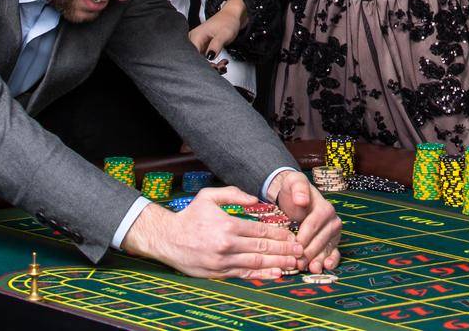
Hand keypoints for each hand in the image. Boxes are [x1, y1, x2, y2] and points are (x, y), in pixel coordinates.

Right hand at [122, 186, 303, 279]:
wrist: (167, 238)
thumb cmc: (190, 216)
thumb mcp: (208, 196)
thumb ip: (233, 195)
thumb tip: (255, 199)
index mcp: (227, 225)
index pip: (260, 230)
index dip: (279, 234)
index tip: (293, 236)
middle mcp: (227, 245)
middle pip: (262, 247)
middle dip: (284, 250)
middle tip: (300, 251)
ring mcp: (223, 262)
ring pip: (256, 263)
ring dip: (277, 264)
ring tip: (293, 264)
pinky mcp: (218, 273)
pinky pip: (244, 274)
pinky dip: (261, 275)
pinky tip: (275, 274)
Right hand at [189, 1, 243, 71]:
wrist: (232, 16)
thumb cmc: (227, 22)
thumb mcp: (223, 34)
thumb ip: (216, 46)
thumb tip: (209, 57)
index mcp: (195, 36)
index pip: (193, 56)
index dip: (203, 65)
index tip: (214, 68)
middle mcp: (193, 40)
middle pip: (195, 60)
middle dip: (208, 67)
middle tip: (220, 67)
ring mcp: (197, 44)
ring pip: (200, 61)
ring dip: (212, 66)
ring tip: (223, 65)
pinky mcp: (202, 47)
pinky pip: (204, 58)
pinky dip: (213, 62)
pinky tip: (221, 63)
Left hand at [271, 171, 341, 274]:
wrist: (294, 196)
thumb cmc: (293, 190)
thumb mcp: (293, 182)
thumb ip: (298, 188)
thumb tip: (302, 200)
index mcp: (324, 207)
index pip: (313, 225)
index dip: (304, 237)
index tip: (294, 247)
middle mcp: (332, 220)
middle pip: (320, 239)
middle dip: (309, 252)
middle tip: (298, 263)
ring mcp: (334, 232)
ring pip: (327, 248)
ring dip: (319, 259)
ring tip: (311, 269)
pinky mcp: (333, 241)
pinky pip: (334, 252)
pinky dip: (331, 260)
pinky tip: (326, 267)